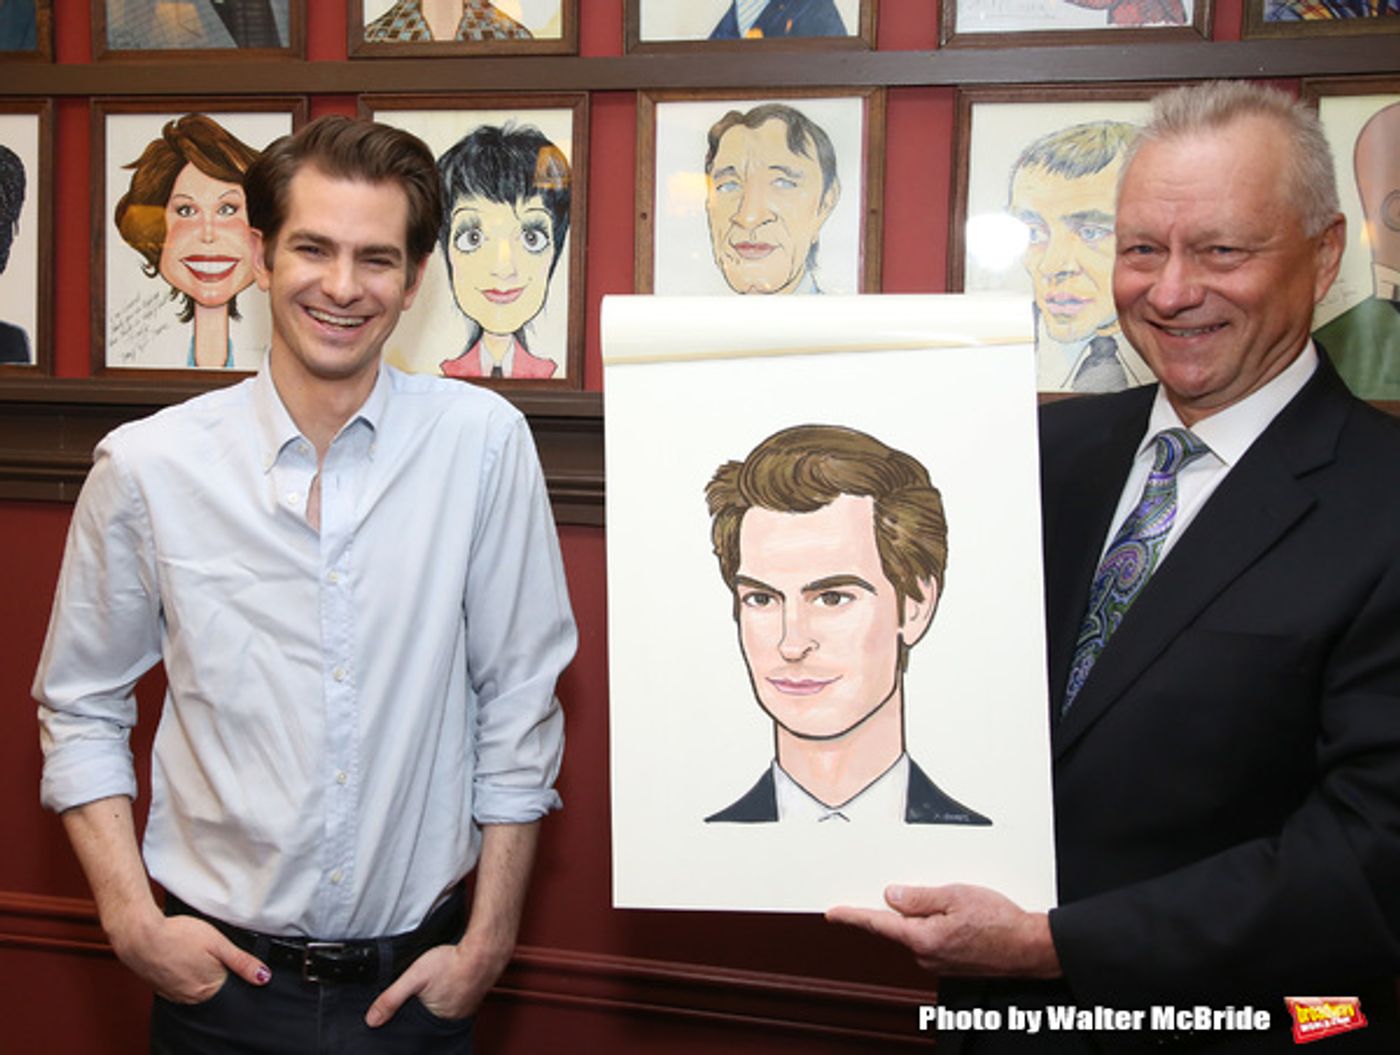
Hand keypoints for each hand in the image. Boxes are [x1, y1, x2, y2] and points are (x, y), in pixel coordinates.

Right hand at [109, 908, 270, 1003]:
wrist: (140, 936)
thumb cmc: (178, 936)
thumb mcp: (218, 943)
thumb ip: (242, 962)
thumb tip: (263, 977)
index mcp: (209, 989)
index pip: (231, 983)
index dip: (230, 966)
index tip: (223, 954)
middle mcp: (191, 997)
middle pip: (213, 984)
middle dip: (214, 968)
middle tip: (205, 949)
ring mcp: (174, 994)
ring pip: (195, 982)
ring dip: (197, 969)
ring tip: (190, 950)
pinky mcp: (160, 988)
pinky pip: (179, 982)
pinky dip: (181, 971)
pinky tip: (179, 956)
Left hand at [364, 934, 510, 1027]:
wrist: (483, 949)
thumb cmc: (453, 961)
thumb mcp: (414, 977)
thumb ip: (391, 998)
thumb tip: (372, 1019)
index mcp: (436, 1021)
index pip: (416, 1029)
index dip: (409, 1020)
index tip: (407, 1011)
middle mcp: (453, 1018)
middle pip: (430, 1020)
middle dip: (423, 1011)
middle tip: (422, 994)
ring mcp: (466, 1007)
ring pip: (445, 1010)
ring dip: (438, 1002)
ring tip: (435, 987)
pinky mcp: (474, 995)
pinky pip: (458, 1000)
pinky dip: (451, 994)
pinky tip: (449, 981)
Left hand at [826, 884, 1060, 978]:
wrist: (1029, 947)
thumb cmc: (999, 921)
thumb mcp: (956, 896)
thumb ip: (919, 897)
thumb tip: (891, 895)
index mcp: (923, 938)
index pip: (878, 923)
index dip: (853, 915)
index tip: (833, 912)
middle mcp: (926, 955)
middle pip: (896, 927)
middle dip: (895, 908)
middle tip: (902, 887)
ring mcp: (938, 962)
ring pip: (915, 933)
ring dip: (919, 916)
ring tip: (946, 900)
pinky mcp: (949, 962)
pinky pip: (930, 939)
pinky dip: (931, 925)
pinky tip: (950, 914)